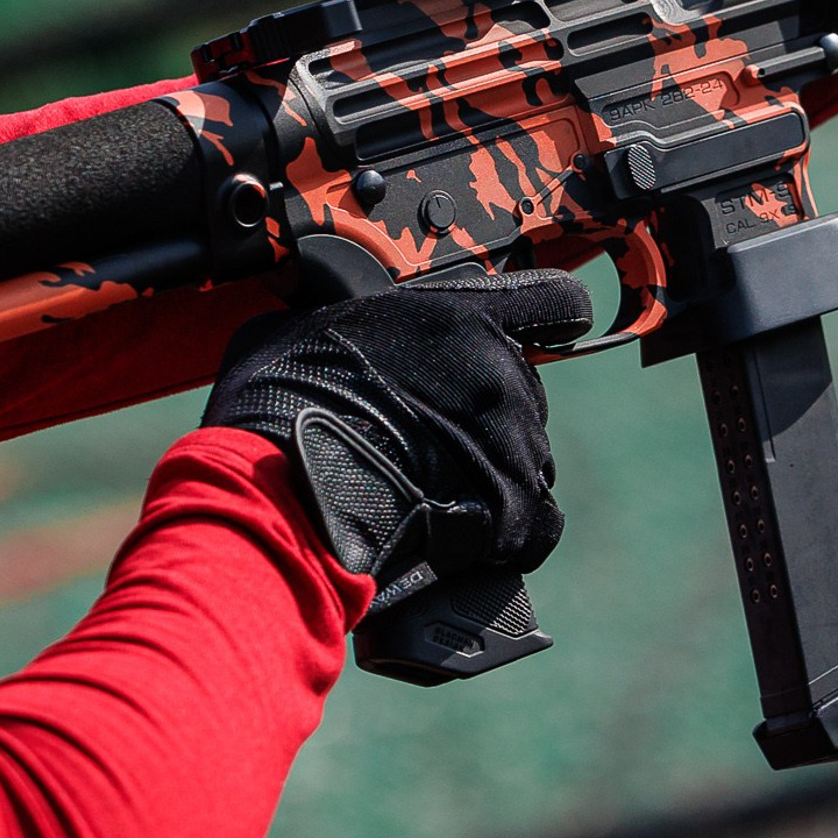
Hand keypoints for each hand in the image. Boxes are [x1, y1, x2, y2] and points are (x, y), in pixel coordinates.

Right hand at [204, 268, 592, 586]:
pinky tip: (471, 539)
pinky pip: (538, 523)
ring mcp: (514, 443)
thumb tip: (309, 311)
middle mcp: (500, 375)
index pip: (550, 298)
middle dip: (486, 416)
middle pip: (522, 393)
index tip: (555, 327)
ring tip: (434, 495)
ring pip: (526, 458)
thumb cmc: (283, 409)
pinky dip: (510, 533)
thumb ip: (330, 314)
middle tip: (429, 440)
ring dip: (491, 475)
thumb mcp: (292, 329)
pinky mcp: (516, 510)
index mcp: (458, 319)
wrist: (293, 495)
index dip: (553, 314)